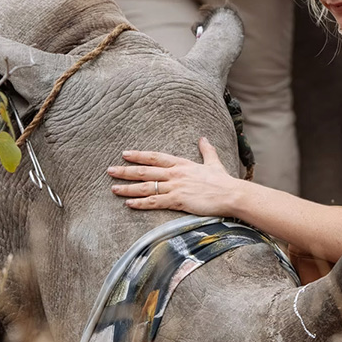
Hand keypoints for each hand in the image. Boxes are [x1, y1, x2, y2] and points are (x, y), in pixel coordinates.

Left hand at [108, 138, 239, 214]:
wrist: (231, 194)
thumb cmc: (223, 181)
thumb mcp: (214, 162)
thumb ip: (206, 150)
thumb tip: (204, 138)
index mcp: (182, 164)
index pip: (155, 157)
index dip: (139, 155)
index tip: (125, 154)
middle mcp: (175, 174)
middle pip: (145, 171)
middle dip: (126, 171)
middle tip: (109, 170)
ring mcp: (175, 187)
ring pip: (146, 187)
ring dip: (128, 188)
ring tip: (113, 188)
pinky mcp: (178, 201)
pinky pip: (155, 202)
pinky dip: (141, 203)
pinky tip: (129, 203)